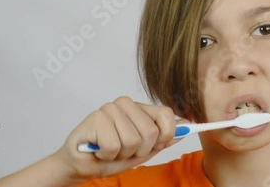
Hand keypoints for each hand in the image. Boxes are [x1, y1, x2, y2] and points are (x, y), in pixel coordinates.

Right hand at [53, 96, 187, 181]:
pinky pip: (114, 146)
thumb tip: (187, 126)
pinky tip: (99, 150)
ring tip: (111, 151)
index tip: (156, 145)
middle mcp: (125, 104)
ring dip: (123, 154)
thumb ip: (164, 138)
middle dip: (140, 151)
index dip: (166, 135)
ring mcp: (110, 109)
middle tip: (124, 151)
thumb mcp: (144, 149)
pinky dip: (108, 156)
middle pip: (151, 132)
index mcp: (139, 108)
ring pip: (133, 140)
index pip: (166, 114)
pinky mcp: (95, 118)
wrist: (82, 165)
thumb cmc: (112, 155)